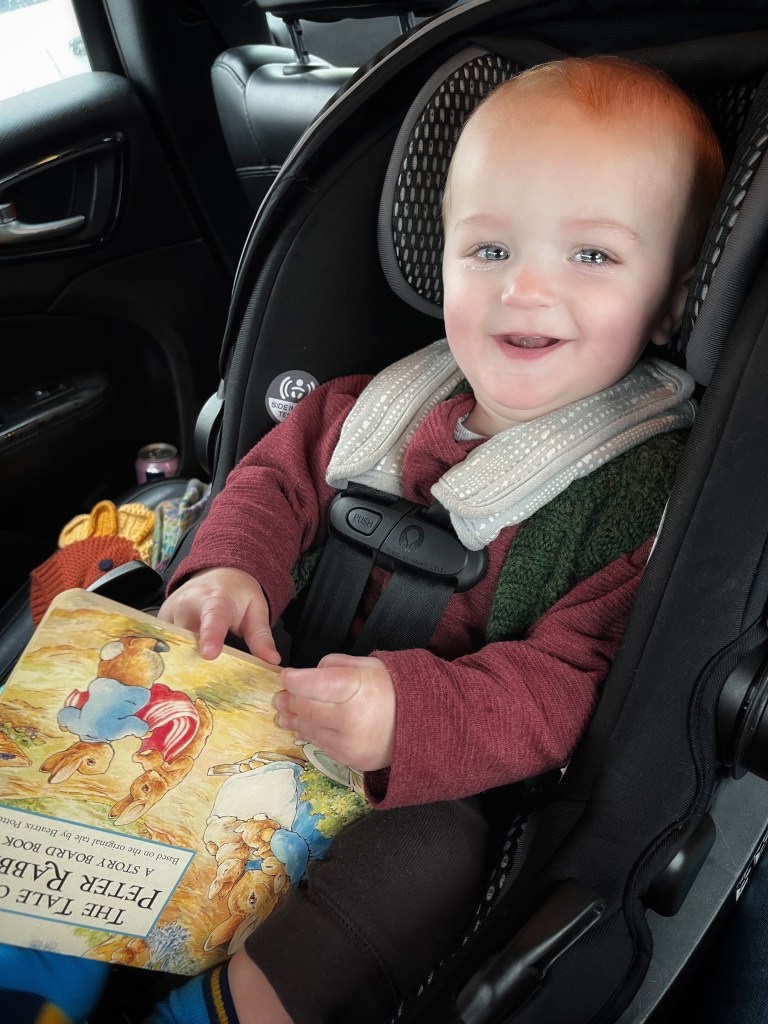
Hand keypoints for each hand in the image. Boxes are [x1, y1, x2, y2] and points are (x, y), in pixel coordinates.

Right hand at [158, 567, 280, 663]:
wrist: (218, 572)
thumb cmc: (237, 593)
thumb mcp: (256, 610)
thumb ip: (261, 636)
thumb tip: (271, 660)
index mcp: (216, 599)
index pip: (213, 619)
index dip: (210, 637)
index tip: (209, 654)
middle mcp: (188, 603)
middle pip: (189, 640)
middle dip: (198, 661)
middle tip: (211, 680)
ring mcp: (171, 611)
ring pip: (174, 645)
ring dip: (186, 660)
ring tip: (198, 672)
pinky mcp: (161, 619)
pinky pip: (166, 643)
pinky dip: (176, 655)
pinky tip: (186, 661)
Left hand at [274, 653, 394, 771]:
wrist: (422, 726)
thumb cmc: (393, 691)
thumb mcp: (367, 665)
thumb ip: (334, 666)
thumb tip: (307, 675)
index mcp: (357, 688)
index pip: (313, 684)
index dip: (294, 680)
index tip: (286, 677)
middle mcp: (351, 718)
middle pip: (306, 708)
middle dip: (288, 701)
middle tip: (279, 697)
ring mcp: (349, 743)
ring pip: (309, 729)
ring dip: (293, 720)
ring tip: (283, 713)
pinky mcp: (349, 760)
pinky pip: (320, 745)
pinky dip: (310, 733)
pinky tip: (302, 726)